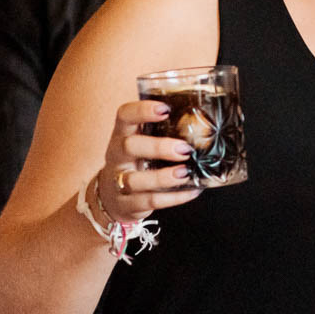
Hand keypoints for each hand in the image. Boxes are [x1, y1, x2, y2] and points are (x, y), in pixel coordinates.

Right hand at [93, 100, 204, 225]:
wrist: (110, 197)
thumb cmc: (135, 161)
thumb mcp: (141, 142)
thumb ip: (162, 130)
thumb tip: (204, 116)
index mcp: (122, 134)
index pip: (124, 115)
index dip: (142, 110)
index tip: (165, 109)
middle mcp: (117, 156)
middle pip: (129, 147)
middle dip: (157, 147)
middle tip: (183, 149)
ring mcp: (118, 182)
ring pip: (135, 180)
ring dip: (162, 177)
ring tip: (185, 173)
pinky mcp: (127, 204)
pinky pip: (150, 201)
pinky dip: (173, 198)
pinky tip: (192, 191)